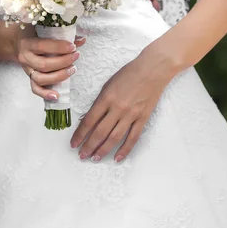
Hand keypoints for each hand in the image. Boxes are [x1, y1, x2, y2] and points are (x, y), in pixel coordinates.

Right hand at [15, 26, 84, 99]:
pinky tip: (57, 95)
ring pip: (41, 78)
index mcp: (27, 43)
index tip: (72, 47)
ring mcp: (27, 70)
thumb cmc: (33, 33)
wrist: (16, 43)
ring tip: (72, 69)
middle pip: (44, 65)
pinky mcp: (29, 78)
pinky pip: (35, 89)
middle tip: (76, 56)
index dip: (58, 47)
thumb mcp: (43, 30)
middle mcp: (25, 58)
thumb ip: (62, 34)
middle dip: (63, 62)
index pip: (42, 46)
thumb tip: (82, 40)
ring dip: (59, 76)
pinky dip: (45, 94)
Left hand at [70, 47, 175, 162]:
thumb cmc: (128, 74)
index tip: (73, 143)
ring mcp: (131, 114)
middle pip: (100, 132)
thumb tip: (90, 119)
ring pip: (114, 137)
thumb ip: (100, 102)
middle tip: (81, 156)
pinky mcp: (143, 118)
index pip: (89, 121)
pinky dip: (125, 149)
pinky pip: (133, 137)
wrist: (153, 69)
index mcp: (106, 98)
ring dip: (103, 150)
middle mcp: (117, 108)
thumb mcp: (108, 84)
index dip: (80, 134)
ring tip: (95, 158)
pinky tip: (117, 158)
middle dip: (89, 146)